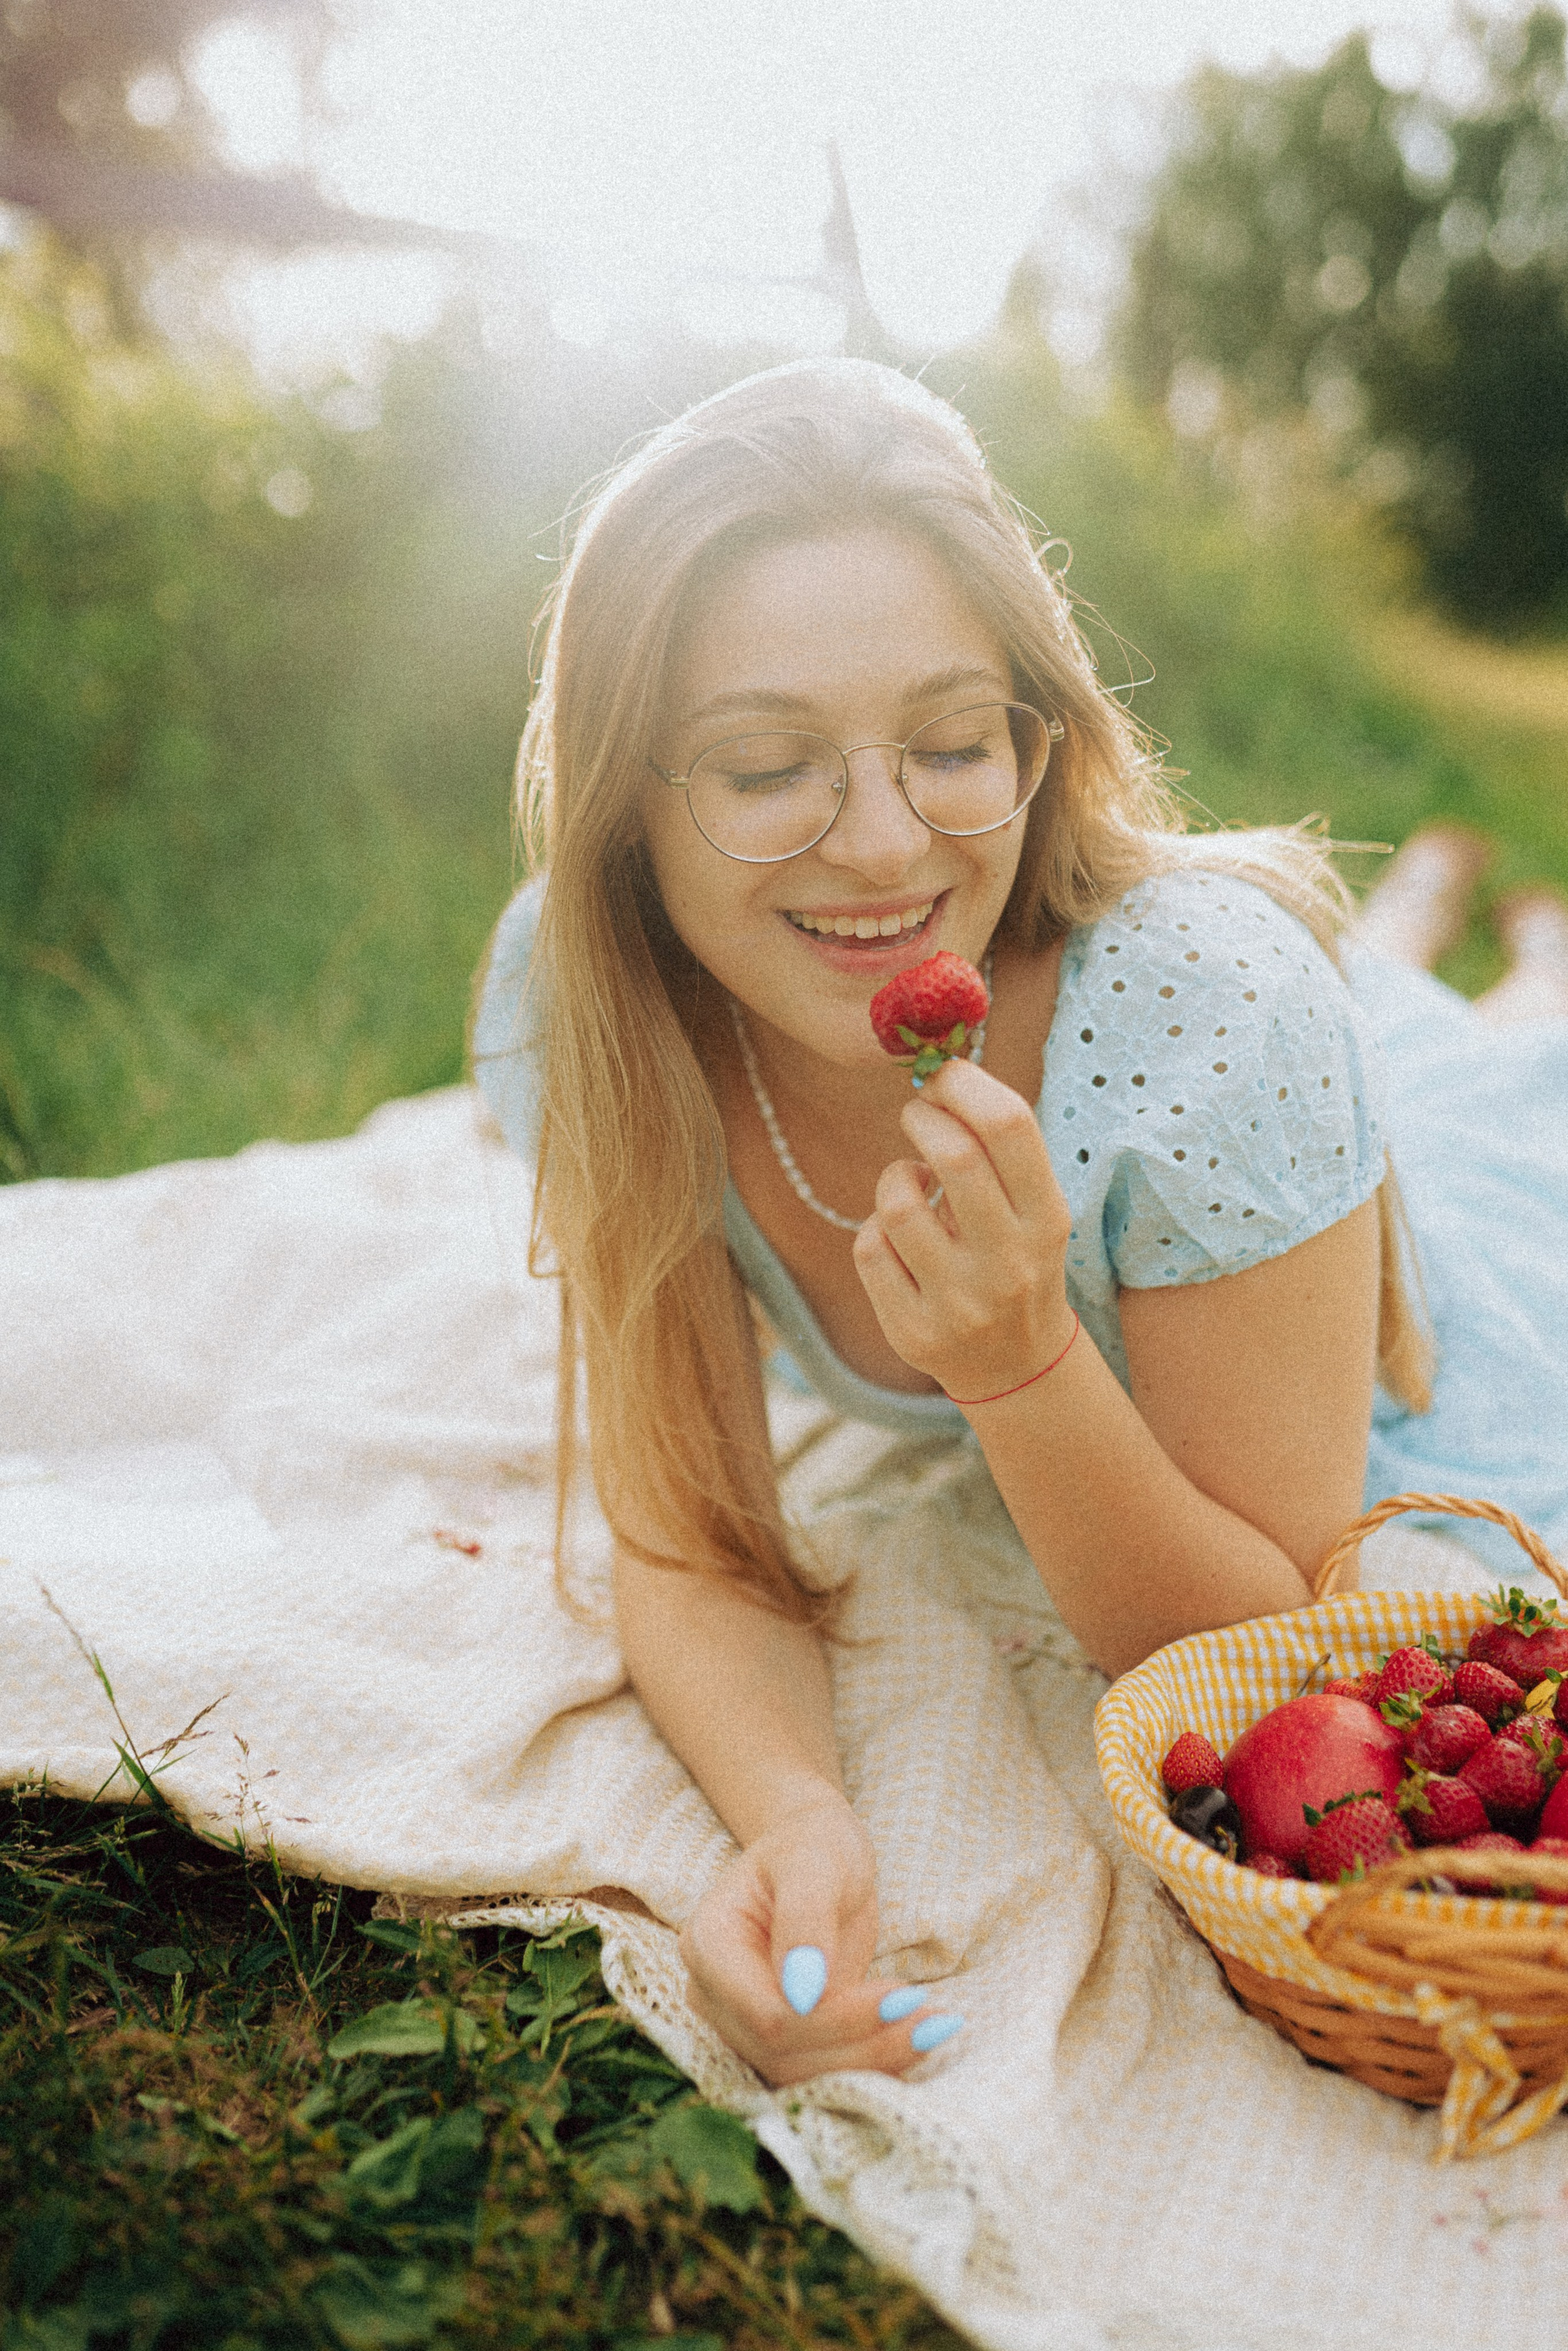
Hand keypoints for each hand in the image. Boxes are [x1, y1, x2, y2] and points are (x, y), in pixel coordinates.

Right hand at [679, 1790, 963, 2084]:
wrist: (815, 1856)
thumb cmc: (812, 1846)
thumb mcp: (815, 1864)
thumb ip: (804, 1921)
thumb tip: (802, 1994)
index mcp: (710, 1943)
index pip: (766, 2012)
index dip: (833, 2018)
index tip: (900, 1996)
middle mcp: (713, 1993)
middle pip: (783, 2051)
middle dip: (861, 2042)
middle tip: (928, 2016)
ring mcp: (739, 2022)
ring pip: (800, 2073)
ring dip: (872, 2059)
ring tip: (932, 2027)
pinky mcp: (776, 2039)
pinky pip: (818, 2070)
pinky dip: (870, 2062)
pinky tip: (917, 2039)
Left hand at [852, 1057, 1074, 1400]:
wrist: (1015, 1366)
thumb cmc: (1015, 1259)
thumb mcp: (1033, 1210)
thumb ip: (999, 1150)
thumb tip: (941, 1070)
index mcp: (1047, 1219)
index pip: (1009, 1125)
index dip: (964, 1085)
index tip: (943, 1079)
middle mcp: (1009, 1262)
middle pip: (954, 1155)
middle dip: (922, 1118)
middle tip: (917, 1116)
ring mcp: (959, 1303)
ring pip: (897, 1204)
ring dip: (894, 1176)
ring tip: (911, 1182)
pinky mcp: (912, 1331)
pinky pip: (868, 1249)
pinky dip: (875, 1229)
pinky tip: (898, 1238)